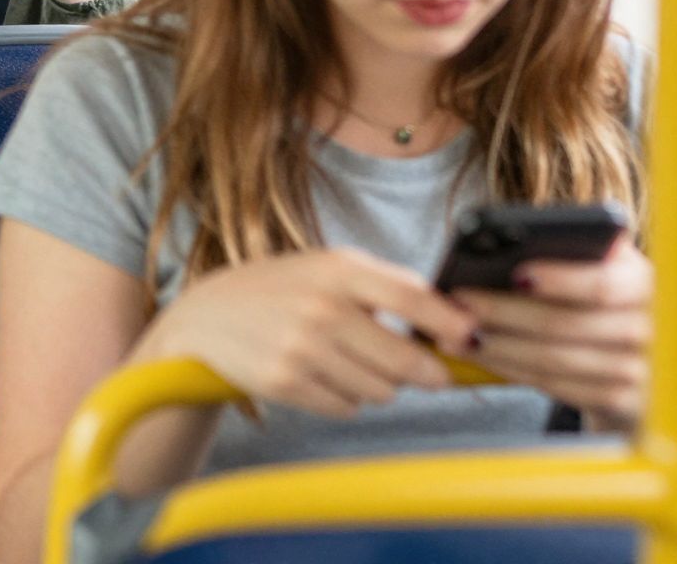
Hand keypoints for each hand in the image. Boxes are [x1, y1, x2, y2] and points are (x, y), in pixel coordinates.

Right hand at [139, 248, 476, 418]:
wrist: (204, 317)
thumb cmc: (280, 290)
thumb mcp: (326, 269)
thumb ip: (386, 287)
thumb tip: (455, 323)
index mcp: (336, 269)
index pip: (414, 298)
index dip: (452, 324)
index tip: (472, 340)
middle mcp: (320, 307)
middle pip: (407, 360)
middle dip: (425, 371)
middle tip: (428, 371)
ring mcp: (301, 348)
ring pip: (382, 390)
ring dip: (379, 384)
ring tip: (350, 362)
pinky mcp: (286, 383)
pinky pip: (348, 407)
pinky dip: (345, 398)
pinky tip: (321, 375)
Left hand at [452, 236, 651, 432]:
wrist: (645, 362)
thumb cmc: (602, 300)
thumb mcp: (600, 267)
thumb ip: (570, 251)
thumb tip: (502, 242)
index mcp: (646, 284)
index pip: (604, 285)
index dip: (561, 280)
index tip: (516, 274)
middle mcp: (654, 330)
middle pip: (568, 324)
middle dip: (505, 312)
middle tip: (458, 301)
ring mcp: (644, 374)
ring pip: (556, 359)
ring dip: (498, 346)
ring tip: (454, 331)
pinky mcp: (625, 406)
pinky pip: (559, 388)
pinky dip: (512, 370)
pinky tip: (480, 355)